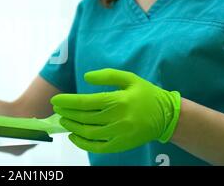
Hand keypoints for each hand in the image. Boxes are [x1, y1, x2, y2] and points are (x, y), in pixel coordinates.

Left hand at [51, 69, 180, 153]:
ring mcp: (119, 134)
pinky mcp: (121, 145)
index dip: (67, 102)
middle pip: (84, 117)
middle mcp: (117, 118)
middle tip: (57, 109)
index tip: (55, 100)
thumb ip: (107, 75)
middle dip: (67, 113)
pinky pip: (98, 147)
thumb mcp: (129, 78)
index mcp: (118, 100)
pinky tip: (73, 136)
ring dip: (72, 127)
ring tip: (63, 120)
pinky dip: (82, 143)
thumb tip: (85, 77)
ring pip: (88, 133)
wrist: (167, 116)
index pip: (85, 102)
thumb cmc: (146, 94)